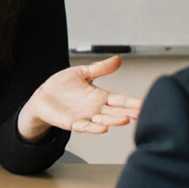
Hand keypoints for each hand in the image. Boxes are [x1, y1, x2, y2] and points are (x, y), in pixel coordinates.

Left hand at [17, 56, 143, 140]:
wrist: (42, 97)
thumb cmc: (61, 86)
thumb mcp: (82, 73)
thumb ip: (99, 68)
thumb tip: (117, 59)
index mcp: (99, 97)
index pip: (120, 100)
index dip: (132, 102)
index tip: (145, 103)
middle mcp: (95, 109)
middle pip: (116, 111)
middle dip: (129, 112)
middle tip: (142, 113)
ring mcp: (85, 117)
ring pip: (104, 120)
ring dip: (114, 120)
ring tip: (126, 119)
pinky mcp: (72, 122)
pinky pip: (85, 126)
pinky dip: (94, 128)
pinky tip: (104, 128)